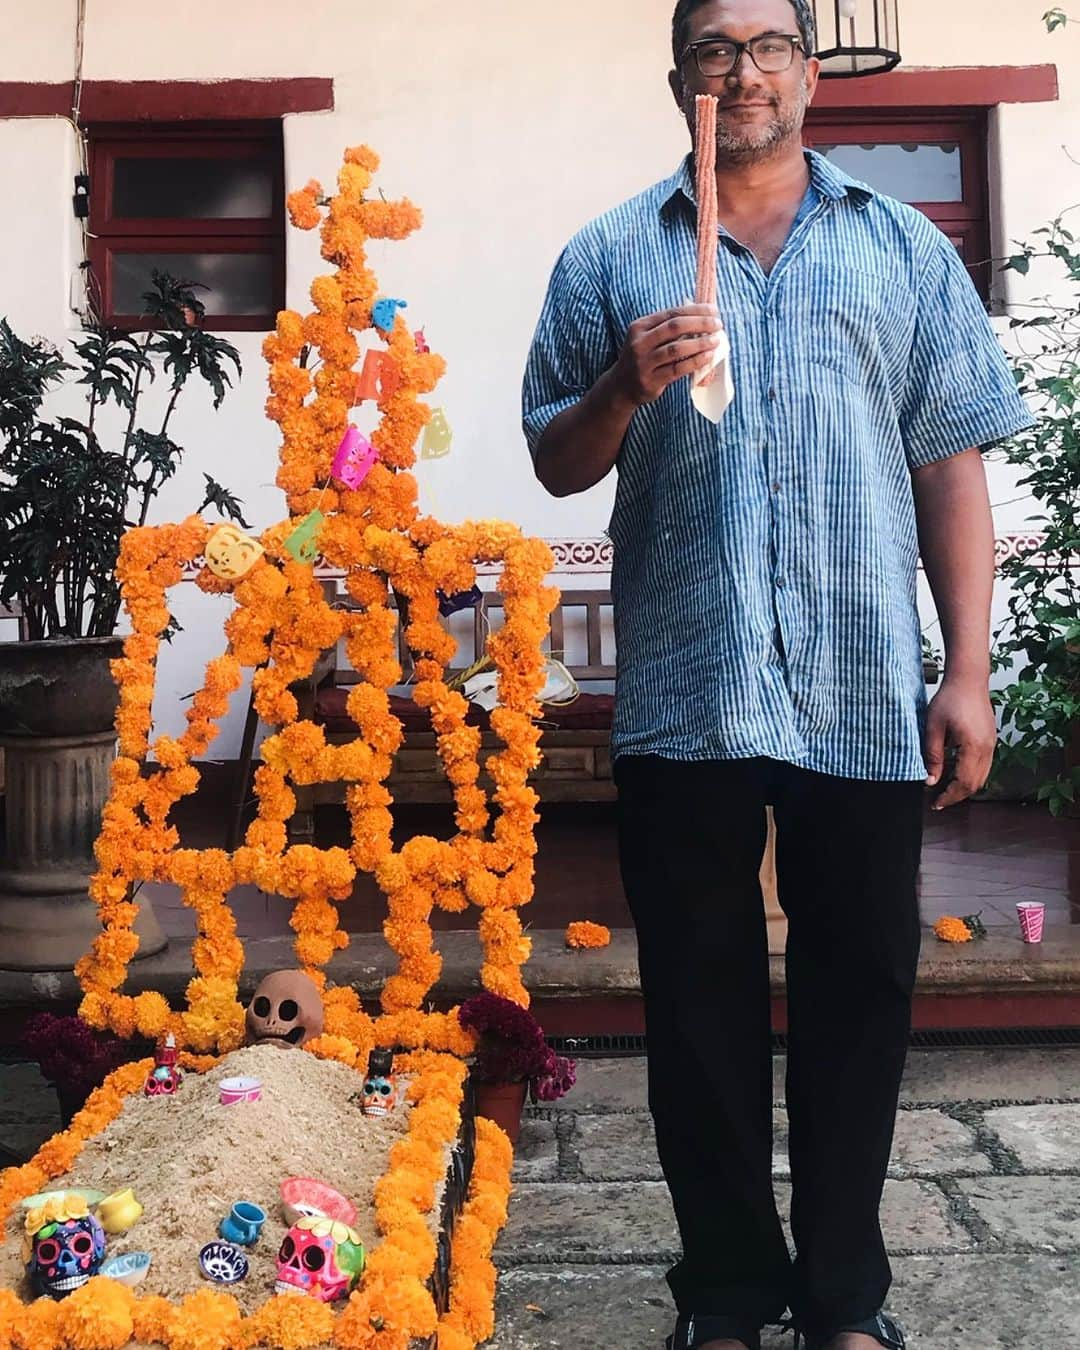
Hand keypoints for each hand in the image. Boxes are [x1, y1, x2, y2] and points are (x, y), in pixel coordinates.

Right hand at [611, 304, 722, 406]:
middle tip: (718, 325)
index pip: (671, 313)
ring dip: (700, 343)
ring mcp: (643, 363)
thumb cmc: (643, 358)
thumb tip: (701, 316)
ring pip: (676, 349)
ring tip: (716, 340)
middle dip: (700, 324)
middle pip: (674, 327)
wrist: (621, 386)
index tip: (713, 311)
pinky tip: (707, 357)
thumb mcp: (647, 338)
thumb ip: (667, 327)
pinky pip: (677, 369)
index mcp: (639, 327)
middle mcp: (639, 343)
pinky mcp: (650, 381)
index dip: (695, 311)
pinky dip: (694, 362)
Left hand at [923, 673, 996, 810]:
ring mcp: (992, 744)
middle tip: (937, 800)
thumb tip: (930, 780)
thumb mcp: (933, 728)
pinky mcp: (991, 739)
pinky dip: (970, 775)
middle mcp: (987, 748)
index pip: (963, 783)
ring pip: (981, 776)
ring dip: (964, 787)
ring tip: (944, 789)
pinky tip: (954, 773)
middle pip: (975, 784)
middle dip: (956, 796)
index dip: (949, 797)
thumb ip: (932, 756)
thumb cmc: (950, 698)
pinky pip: (983, 765)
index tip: (936, 803)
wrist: (968, 679)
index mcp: (973, 746)